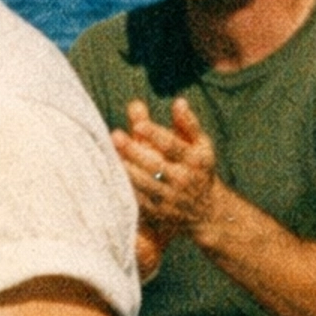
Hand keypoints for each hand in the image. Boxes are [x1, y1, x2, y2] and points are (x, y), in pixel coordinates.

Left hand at [114, 97, 221, 250]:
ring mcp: (170, 199)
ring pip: (143, 184)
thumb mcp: (201, 145)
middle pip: (155, 165)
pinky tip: (109, 175)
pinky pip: (137, 201)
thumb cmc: (200, 169)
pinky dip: (124, 189)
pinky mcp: (157, 214)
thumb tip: (178, 102)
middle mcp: (183, 180)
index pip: (174, 146)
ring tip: (109, 154)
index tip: (139, 125)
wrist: (206, 213)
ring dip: (126, 170)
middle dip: (134, 151)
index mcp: (195, 160)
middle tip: (115, 136)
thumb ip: (188, 124)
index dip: (156, 135)